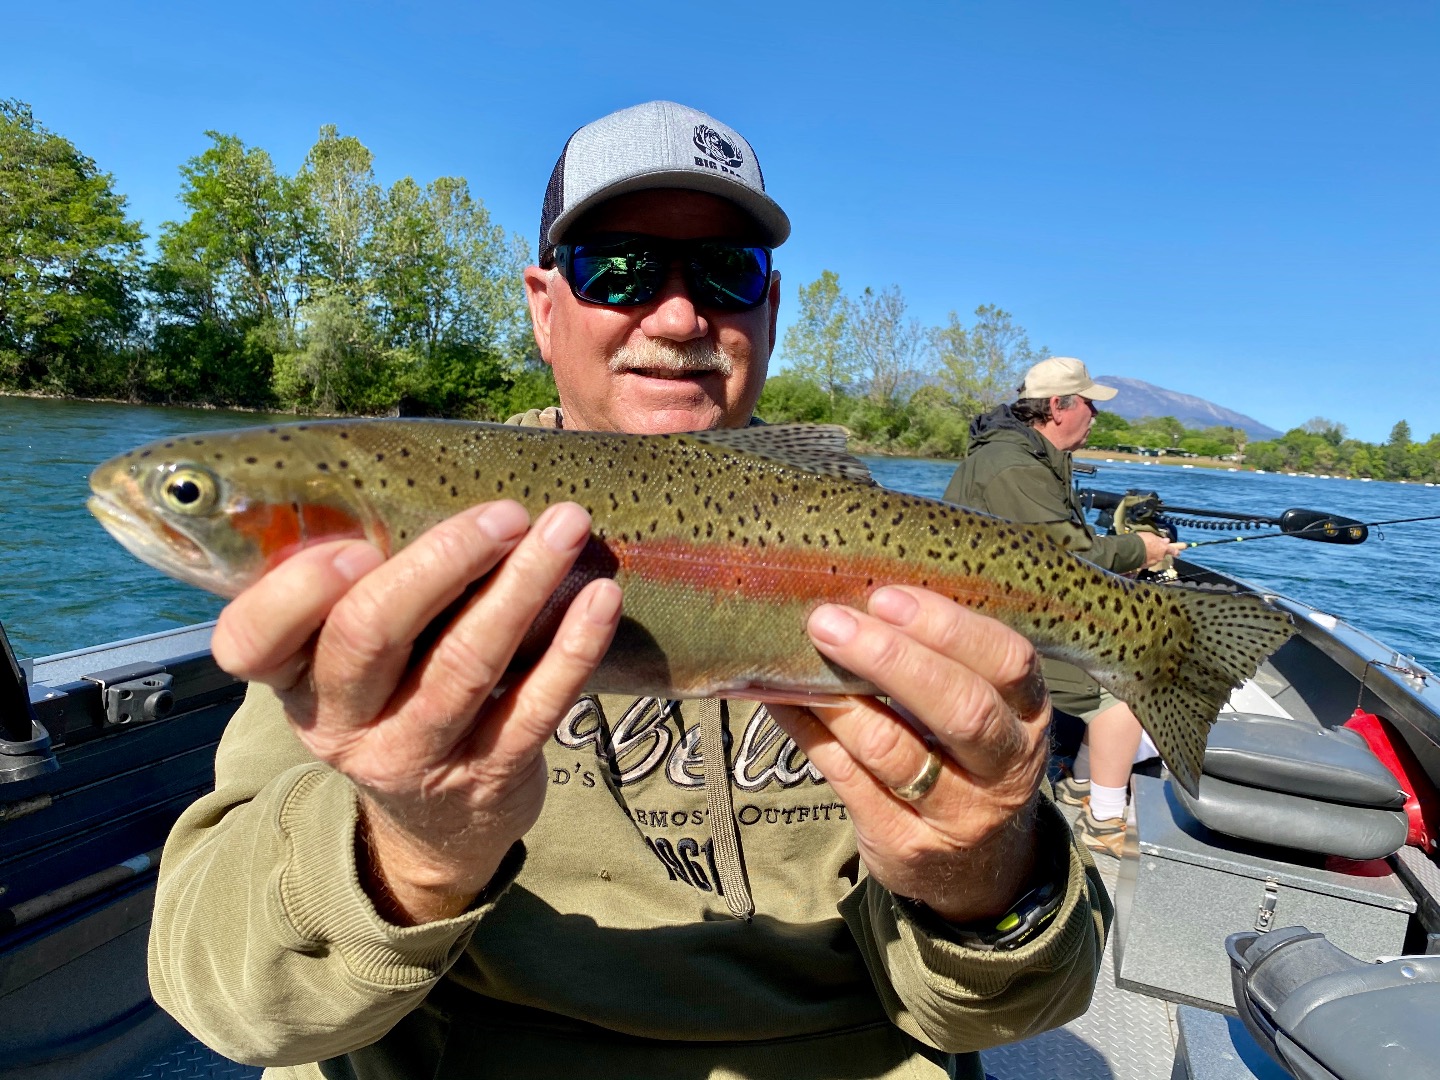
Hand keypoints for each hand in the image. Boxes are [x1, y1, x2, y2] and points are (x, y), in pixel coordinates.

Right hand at [210, 501, 621, 924]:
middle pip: (372, 634)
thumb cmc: (395, 699)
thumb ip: (360, 589)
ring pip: (465, 664)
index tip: (356, 545)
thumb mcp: (350, 661)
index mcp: (294, 678)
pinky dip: (573, 648)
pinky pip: (535, 707)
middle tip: (504, 512)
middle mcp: (342, 722)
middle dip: (441, 561)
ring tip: (567, 527)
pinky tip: (601, 598)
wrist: (438, 826)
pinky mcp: (489, 776)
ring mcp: (416, 755)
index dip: (296, 593)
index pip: (252, 642)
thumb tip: (413, 473)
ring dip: (522, 586)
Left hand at [766, 587, 1051, 923]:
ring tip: (799, 655)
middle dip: (892, 659)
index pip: (1007, 662)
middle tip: (830, 622)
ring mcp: (956, 813)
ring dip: (837, 698)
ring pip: (893, 748)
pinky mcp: (903, 843)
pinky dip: (810, 732)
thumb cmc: (967, 760)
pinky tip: (783, 699)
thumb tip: (860, 592)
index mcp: (1028, 716)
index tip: (888, 597)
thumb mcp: (985, 712)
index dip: (949, 627)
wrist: (975, 870)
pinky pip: (847, 777)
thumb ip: (943, 662)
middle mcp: (1004, 767)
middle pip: (959, 709)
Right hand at [1140, 531, 1185, 566]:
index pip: (1173, 551)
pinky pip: (1147, 562)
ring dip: (1151, 555)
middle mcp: (1160, 557)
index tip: (1177, 552)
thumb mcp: (1151, 536)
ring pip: (1154, 558)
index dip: (1175, 551)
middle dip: (1158, 551)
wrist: (1131, 549)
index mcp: (1164, 548)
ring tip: (1143, 551)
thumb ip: (1159, 540)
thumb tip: (1166, 541)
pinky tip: (1140, 555)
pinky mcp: (1145, 566)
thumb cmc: (1143, 540)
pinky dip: (1145, 559)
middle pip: (1162, 554)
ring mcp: (1153, 563)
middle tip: (1152, 547)